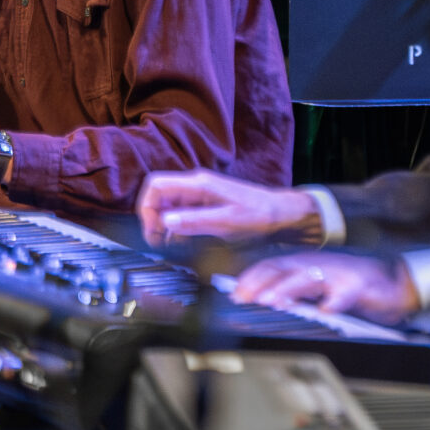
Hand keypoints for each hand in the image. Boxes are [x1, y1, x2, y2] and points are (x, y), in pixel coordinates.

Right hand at [138, 172, 322, 245]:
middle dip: (153, 218)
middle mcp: (196, 185)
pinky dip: (178, 227)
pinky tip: (185, 241)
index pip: (156, 185)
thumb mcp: (227, 222)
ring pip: (169, 205)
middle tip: (159, 242)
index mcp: (198, 184)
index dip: (147, 207)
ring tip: (171, 245)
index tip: (152, 231)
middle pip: (159, 196)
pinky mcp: (207, 205)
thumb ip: (195, 221)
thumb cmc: (259, 216)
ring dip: (165, 225)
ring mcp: (201, 194)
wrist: (282, 214)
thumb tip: (165, 221)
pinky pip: (182, 213)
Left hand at [230, 252, 418, 324]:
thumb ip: (294, 290)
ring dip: (290, 288)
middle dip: (262, 283)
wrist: (395, 281)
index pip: (271, 266)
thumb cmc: (353, 286)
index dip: (251, 278)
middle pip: (283, 269)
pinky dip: (334, 302)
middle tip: (246, 298)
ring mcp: (339, 274)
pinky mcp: (360, 286)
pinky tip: (326, 311)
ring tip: (275, 301)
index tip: (234, 293)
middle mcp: (319, 265)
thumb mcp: (319, 286)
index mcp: (306, 264)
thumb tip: (262, 300)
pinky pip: (345, 294)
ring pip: (309, 278)